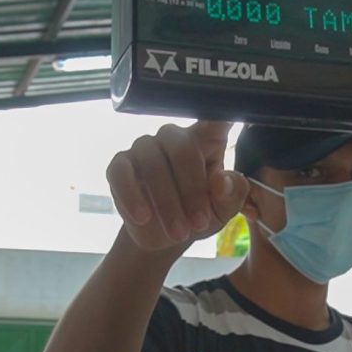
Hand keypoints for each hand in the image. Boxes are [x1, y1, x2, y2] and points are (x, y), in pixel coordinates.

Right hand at [106, 120, 248, 252]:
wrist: (166, 238)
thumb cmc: (200, 215)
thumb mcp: (224, 210)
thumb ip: (232, 194)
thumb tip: (221, 180)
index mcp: (208, 141)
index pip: (216, 119)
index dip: (220, 113)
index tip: (225, 118)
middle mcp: (175, 137)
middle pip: (182, 147)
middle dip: (192, 190)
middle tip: (200, 224)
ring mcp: (145, 147)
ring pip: (152, 161)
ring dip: (166, 201)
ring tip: (178, 232)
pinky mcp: (120, 165)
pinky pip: (120, 172)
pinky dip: (131, 196)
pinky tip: (143, 218)